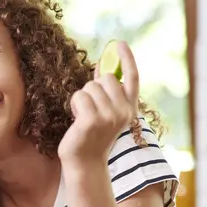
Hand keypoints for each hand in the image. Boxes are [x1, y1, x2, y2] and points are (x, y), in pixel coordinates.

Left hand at [58, 41, 138, 167]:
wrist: (85, 162)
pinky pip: (79, 96)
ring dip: (82, 98)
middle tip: (90, 108)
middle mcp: (123, 112)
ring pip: (90, 87)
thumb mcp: (104, 111)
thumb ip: (106, 92)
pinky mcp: (92, 120)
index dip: (127, 59)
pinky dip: (74, 105)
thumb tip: (101, 67)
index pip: (132, 78)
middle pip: (106, 78)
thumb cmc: (91, 135)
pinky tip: (77, 120)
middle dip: (93, 88)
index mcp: (129, 109)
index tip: (119, 43)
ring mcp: (109, 116)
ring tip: (83, 116)